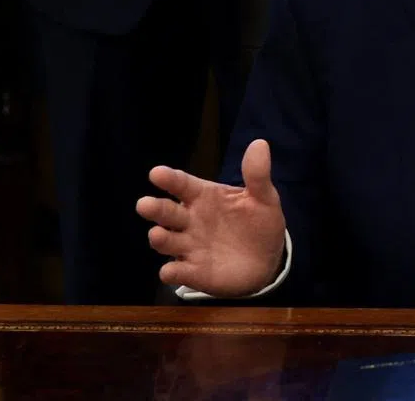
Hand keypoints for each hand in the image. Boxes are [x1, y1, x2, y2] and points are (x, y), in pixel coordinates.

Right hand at [136, 139, 286, 297]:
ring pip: (166, 241)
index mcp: (204, 197)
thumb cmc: (259, 222)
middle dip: (155, 208)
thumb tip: (260, 143)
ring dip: (160, 238)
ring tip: (157, 234)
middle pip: (167, 212)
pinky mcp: (194, 271)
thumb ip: (257, 175)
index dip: (170, 179)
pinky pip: (178, 272)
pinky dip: (173, 272)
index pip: (182, 185)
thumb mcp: (264, 198)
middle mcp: (190, 220)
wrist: (269, 258)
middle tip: (145, 204)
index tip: (157, 173)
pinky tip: (170, 271)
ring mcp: (189, 246)